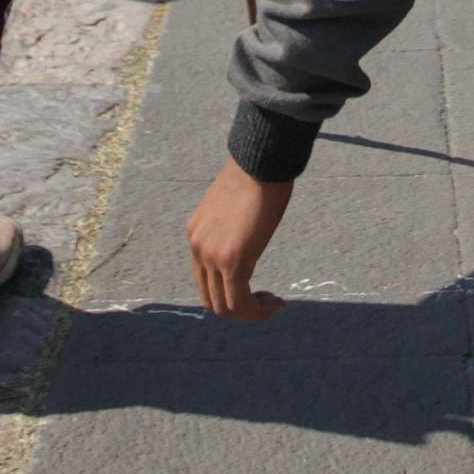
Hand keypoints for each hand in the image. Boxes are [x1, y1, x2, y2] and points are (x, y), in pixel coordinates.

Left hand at [186, 160, 291, 320]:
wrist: (261, 161)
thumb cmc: (258, 176)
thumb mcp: (236, 208)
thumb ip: (233, 228)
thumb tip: (248, 237)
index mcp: (197, 234)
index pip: (205, 279)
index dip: (229, 291)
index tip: (256, 288)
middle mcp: (198, 247)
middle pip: (210, 298)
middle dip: (239, 307)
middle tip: (265, 301)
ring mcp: (211, 255)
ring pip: (224, 306)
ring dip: (250, 312)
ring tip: (272, 303)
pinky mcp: (231, 260)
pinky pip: (239, 301)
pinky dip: (257, 311)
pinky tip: (276, 303)